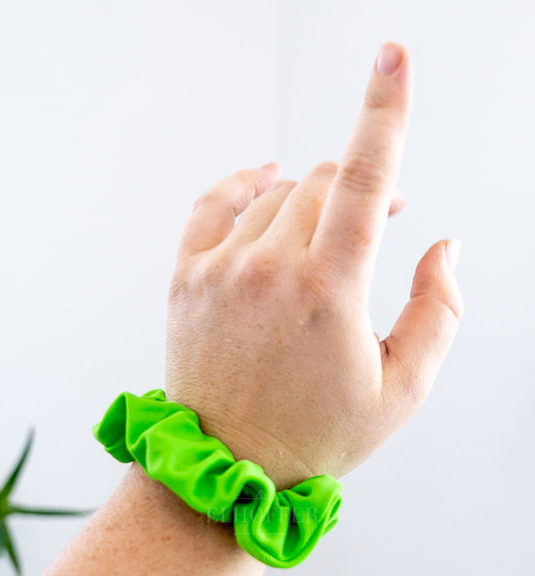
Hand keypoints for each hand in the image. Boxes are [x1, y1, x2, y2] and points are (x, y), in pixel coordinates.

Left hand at [165, 41, 462, 490]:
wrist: (229, 467)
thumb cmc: (318, 435)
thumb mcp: (402, 390)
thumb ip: (437, 312)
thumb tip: (442, 246)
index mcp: (327, 293)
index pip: (364, 178)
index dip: (385, 110)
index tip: (394, 56)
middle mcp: (268, 269)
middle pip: (324, 182)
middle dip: (362, 187)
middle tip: (380, 216)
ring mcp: (220, 270)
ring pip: (277, 194)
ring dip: (314, 198)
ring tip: (330, 233)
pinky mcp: (186, 279)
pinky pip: (214, 204)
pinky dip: (244, 185)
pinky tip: (265, 180)